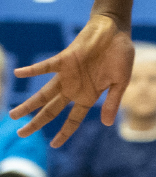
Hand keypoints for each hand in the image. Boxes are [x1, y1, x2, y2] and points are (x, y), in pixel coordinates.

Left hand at [10, 13, 134, 145]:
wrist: (115, 31)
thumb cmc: (121, 55)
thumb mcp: (121, 81)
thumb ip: (113, 101)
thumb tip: (106, 124)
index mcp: (88, 95)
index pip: (73, 119)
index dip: (64, 132)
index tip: (54, 145)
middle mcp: (74, 88)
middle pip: (51, 110)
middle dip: (36, 122)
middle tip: (21, 133)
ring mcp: (67, 75)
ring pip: (43, 94)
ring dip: (28, 104)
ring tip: (12, 114)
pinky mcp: (64, 60)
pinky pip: (45, 67)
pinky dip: (32, 70)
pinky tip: (19, 73)